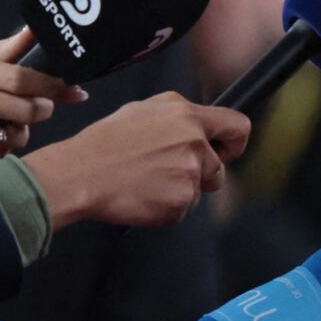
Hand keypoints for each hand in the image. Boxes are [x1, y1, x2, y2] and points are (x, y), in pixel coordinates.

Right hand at [0, 30, 85, 166]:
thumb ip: (11, 48)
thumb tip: (40, 27)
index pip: (24, 79)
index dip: (55, 87)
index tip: (75, 91)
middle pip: (27, 111)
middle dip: (42, 110)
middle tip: (40, 106)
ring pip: (15, 136)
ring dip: (19, 130)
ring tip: (3, 119)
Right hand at [22, 93, 251, 228]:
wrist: (82, 174)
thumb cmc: (104, 143)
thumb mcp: (143, 110)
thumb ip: (178, 117)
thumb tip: (198, 127)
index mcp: (186, 115)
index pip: (238, 127)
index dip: (233, 144)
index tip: (224, 152)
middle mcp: (194, 142)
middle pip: (219, 170)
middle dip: (200, 176)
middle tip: (166, 174)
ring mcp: (189, 173)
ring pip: (198, 191)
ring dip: (179, 192)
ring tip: (146, 182)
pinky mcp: (181, 202)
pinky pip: (182, 210)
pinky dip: (165, 208)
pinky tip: (142, 195)